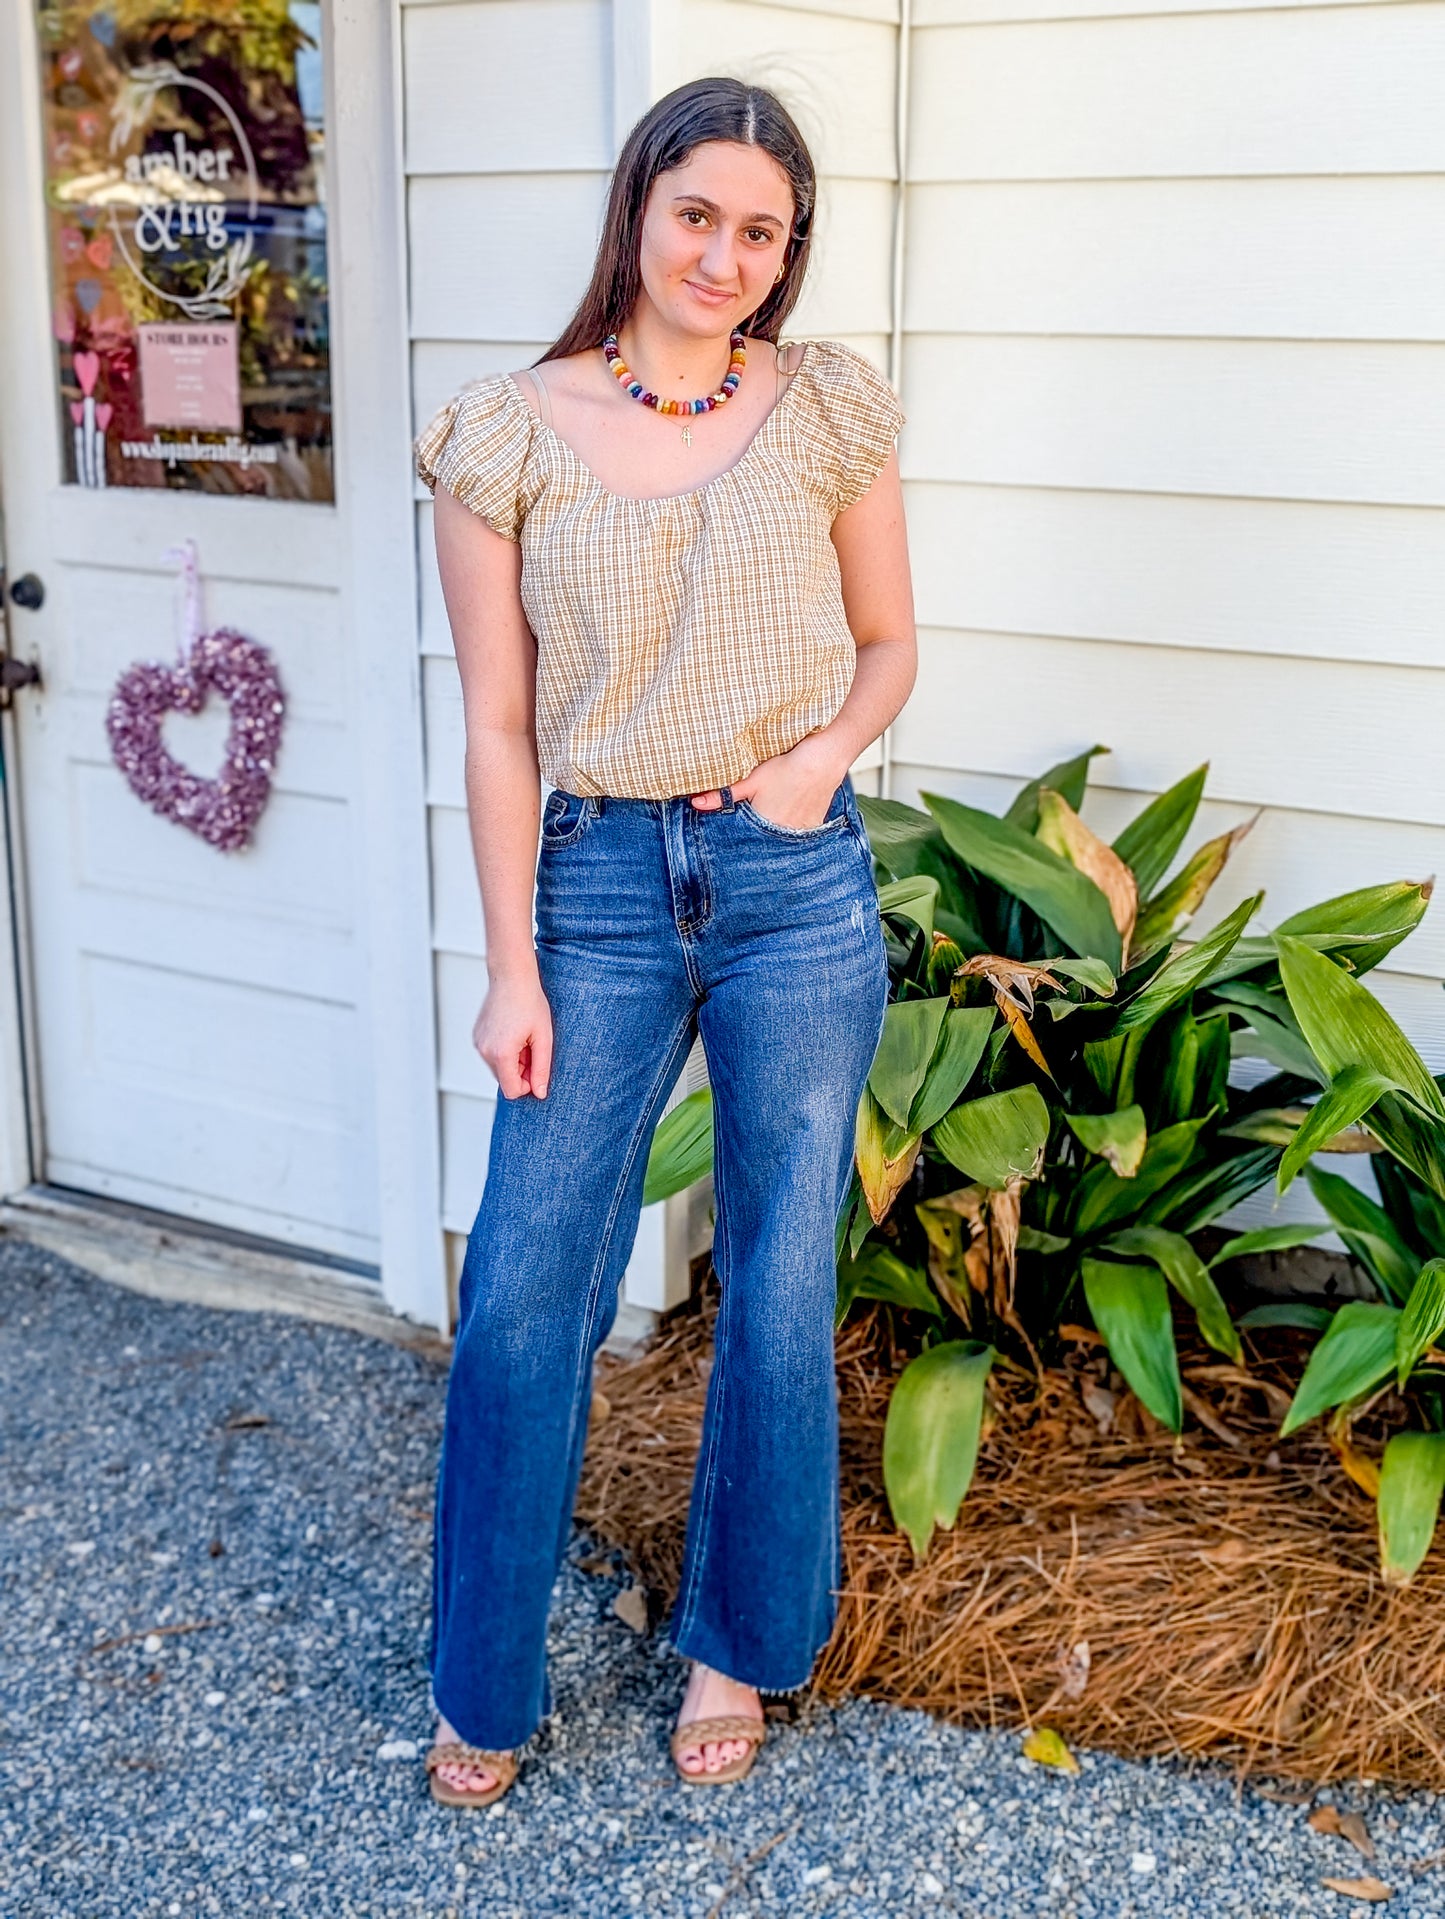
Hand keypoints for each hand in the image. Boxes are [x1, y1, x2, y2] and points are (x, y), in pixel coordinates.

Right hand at [474, 965, 553, 1098]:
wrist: (511, 977)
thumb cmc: (530, 1003)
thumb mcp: (543, 1038)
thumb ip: (541, 1069)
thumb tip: (539, 1093)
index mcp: (501, 1054)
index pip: (512, 1091)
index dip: (528, 1084)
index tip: (537, 1066)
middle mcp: (484, 1051)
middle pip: (505, 1080)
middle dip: (521, 1070)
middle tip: (532, 1046)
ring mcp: (478, 1043)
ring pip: (498, 1068)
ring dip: (513, 1060)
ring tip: (523, 1037)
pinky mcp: (477, 1036)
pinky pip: (492, 1055)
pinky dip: (504, 1050)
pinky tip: (513, 1031)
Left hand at [689, 733, 848, 830]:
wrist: (822, 760)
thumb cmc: (785, 768)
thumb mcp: (751, 780)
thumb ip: (723, 795)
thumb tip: (696, 804)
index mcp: (763, 827)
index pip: (745, 842)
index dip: (738, 841)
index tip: (731, 844)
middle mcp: (783, 835)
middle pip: (764, 842)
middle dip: (755, 840)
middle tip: (752, 829)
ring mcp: (801, 833)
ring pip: (781, 840)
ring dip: (774, 837)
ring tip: (772, 821)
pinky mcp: (814, 827)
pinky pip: (798, 836)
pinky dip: (791, 832)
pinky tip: (788, 819)